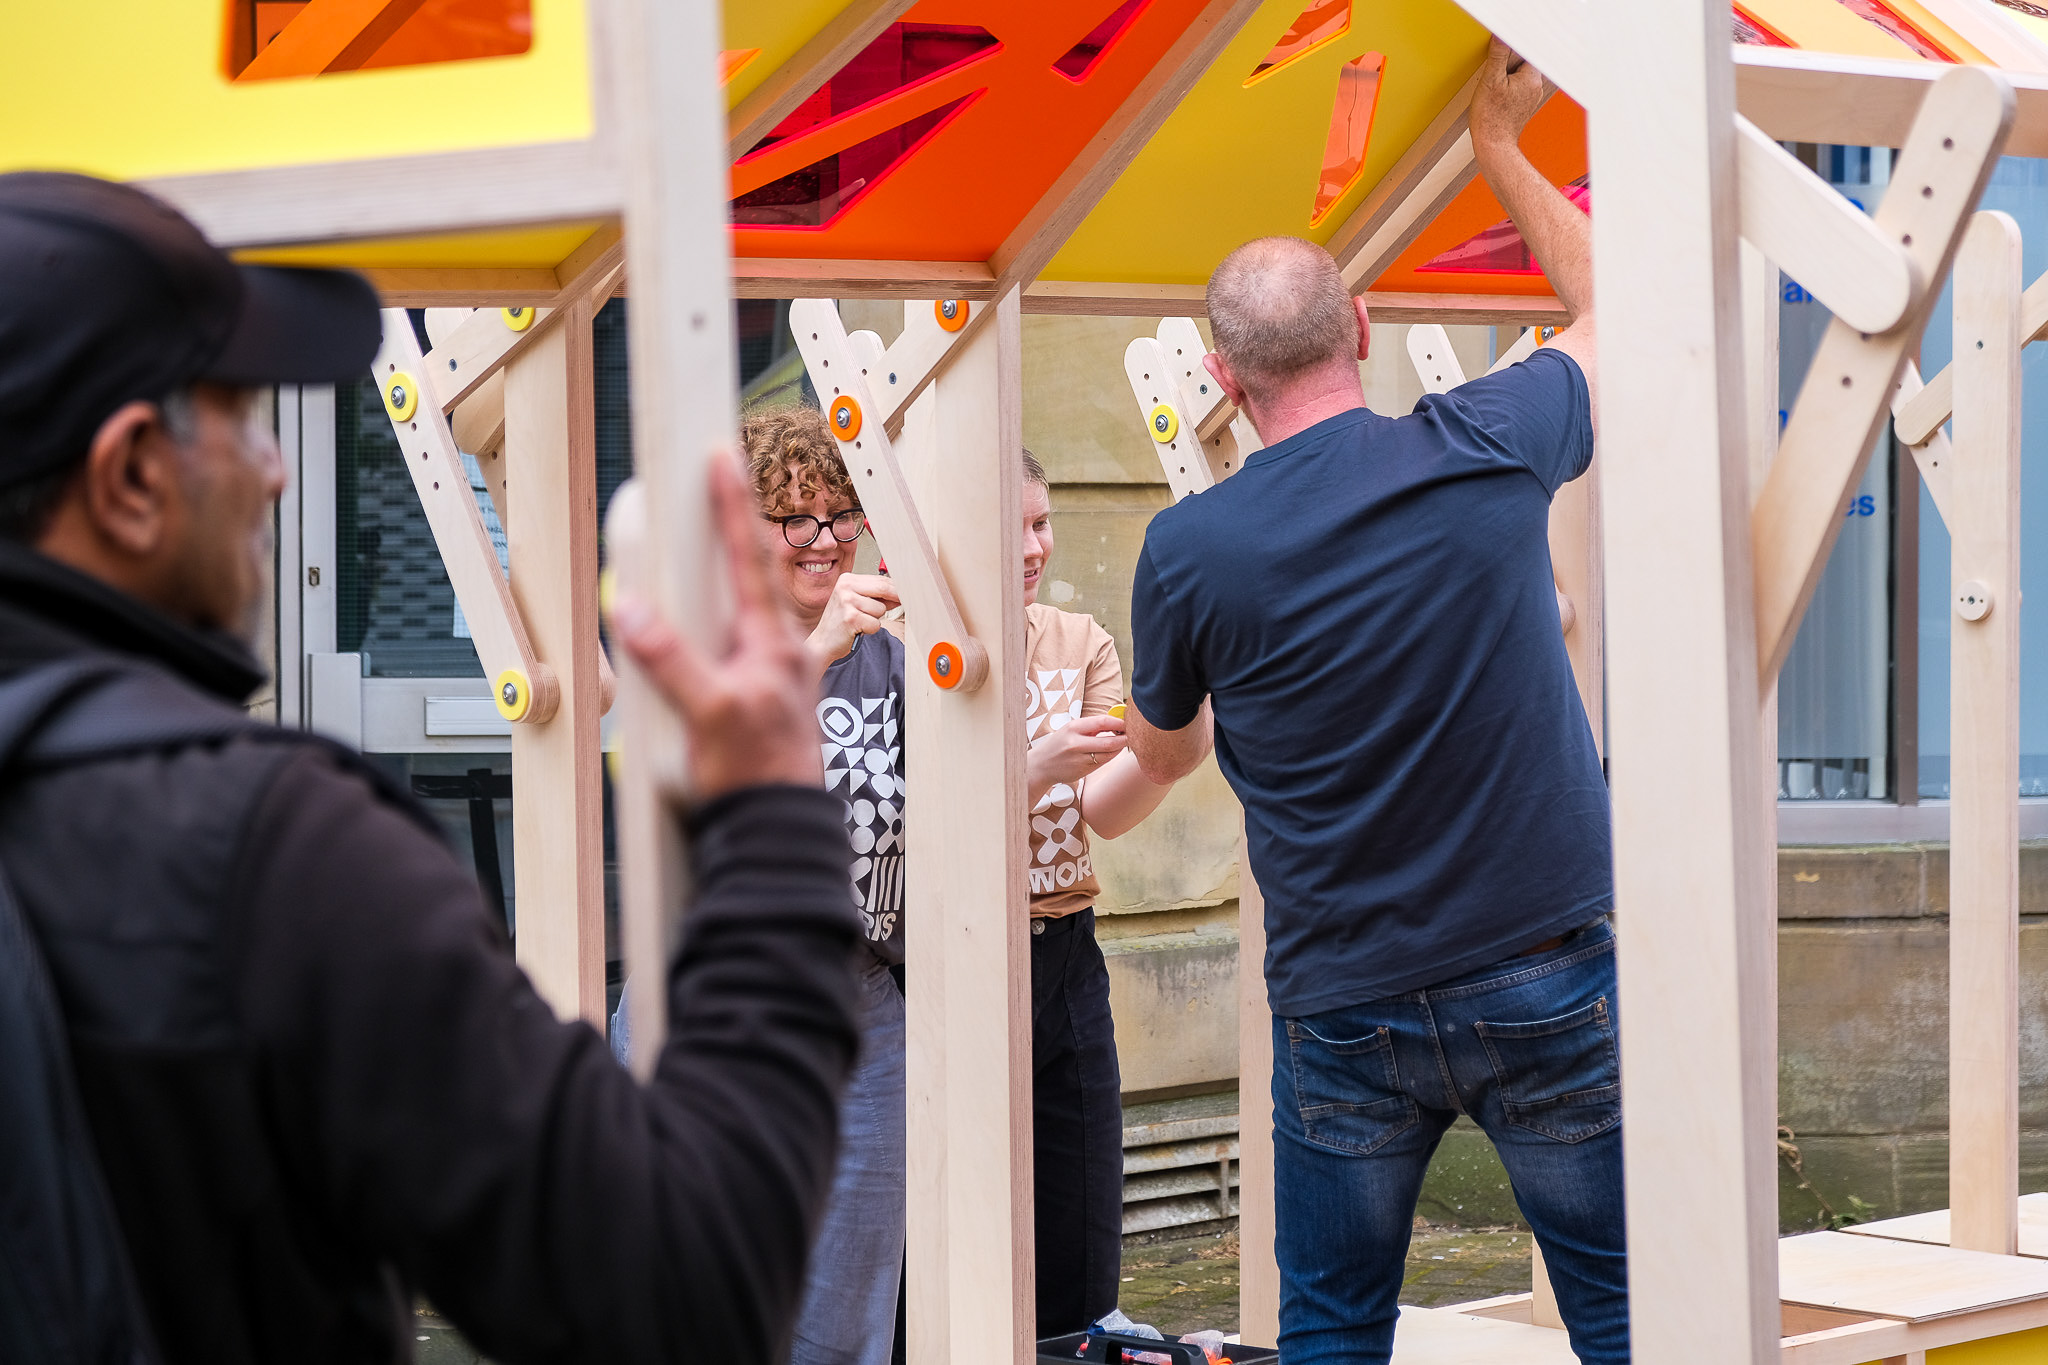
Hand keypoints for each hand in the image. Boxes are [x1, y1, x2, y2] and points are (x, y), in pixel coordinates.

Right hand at [610, 456, 822, 799]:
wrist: (777, 831)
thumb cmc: (757, 776)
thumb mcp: (708, 715)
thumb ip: (672, 662)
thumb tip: (634, 612)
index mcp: (772, 645)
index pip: (748, 560)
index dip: (732, 508)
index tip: (720, 459)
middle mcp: (776, 652)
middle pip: (747, 577)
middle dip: (728, 531)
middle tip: (713, 484)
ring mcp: (768, 675)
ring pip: (737, 614)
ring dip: (714, 585)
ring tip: (693, 553)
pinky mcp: (755, 699)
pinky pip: (727, 650)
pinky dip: (707, 633)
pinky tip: (688, 638)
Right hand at [806, 572, 900, 669]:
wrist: (823, 642)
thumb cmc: (841, 622)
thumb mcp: (856, 603)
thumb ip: (876, 597)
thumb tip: (901, 593)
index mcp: (847, 579)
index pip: (880, 579)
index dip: (897, 588)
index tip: (909, 593)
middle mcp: (845, 587)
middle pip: (883, 588)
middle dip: (896, 598)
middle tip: (904, 603)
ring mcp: (847, 602)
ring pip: (881, 609)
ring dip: (876, 619)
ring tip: (860, 622)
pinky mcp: (851, 618)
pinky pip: (875, 623)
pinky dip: (870, 629)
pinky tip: (858, 630)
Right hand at [1027, 715, 1127, 794]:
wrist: (1042, 765)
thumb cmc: (1060, 743)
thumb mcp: (1071, 729)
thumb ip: (1092, 726)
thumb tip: (1117, 721)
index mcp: (1073, 728)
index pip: (1102, 722)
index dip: (1118, 722)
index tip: (1127, 722)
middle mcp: (1076, 744)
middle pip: (1108, 742)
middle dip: (1124, 738)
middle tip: (1132, 735)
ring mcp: (1079, 759)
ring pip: (1108, 754)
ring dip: (1119, 748)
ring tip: (1124, 742)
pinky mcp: (1083, 771)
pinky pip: (1103, 762)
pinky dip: (1111, 756)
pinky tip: (1113, 752)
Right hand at [1469, 38, 1548, 155]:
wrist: (1493, 145)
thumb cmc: (1492, 118)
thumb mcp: (1490, 81)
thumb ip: (1497, 55)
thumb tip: (1501, 36)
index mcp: (1532, 78)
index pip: (1525, 50)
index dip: (1510, 49)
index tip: (1500, 52)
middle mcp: (1535, 86)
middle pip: (1521, 61)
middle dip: (1505, 63)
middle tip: (1493, 75)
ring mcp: (1530, 96)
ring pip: (1517, 74)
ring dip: (1503, 76)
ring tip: (1493, 89)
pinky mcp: (1523, 104)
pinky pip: (1515, 87)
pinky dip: (1504, 87)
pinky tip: (1495, 97)